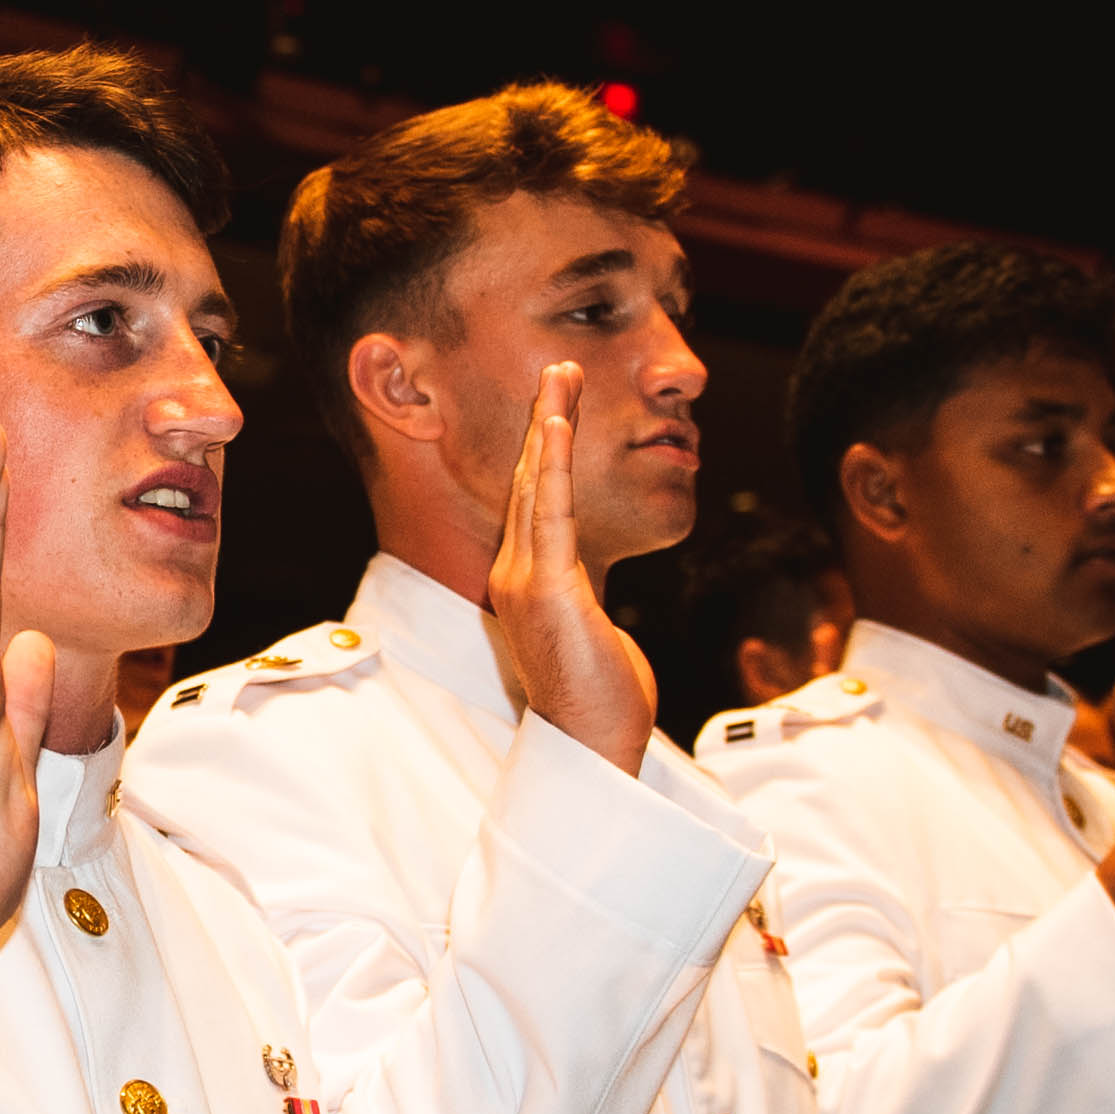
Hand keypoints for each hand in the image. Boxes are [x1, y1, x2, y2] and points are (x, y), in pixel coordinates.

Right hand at [485, 361, 655, 774]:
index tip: (555, 410)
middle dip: (542, 421)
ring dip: (548, 424)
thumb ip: (581, 603)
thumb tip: (587, 596)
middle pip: (526, 481)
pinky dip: (549, 463)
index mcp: (523, 582)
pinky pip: (549, 512)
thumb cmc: (600, 699)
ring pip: (534, 485)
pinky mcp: (547, 587)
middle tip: (558, 370)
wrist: (592, 743)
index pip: (531, 503)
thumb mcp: (591, 635)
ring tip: (560, 376)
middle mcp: (514, 574)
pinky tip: (555, 424)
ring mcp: (525, 579)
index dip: (540, 452)